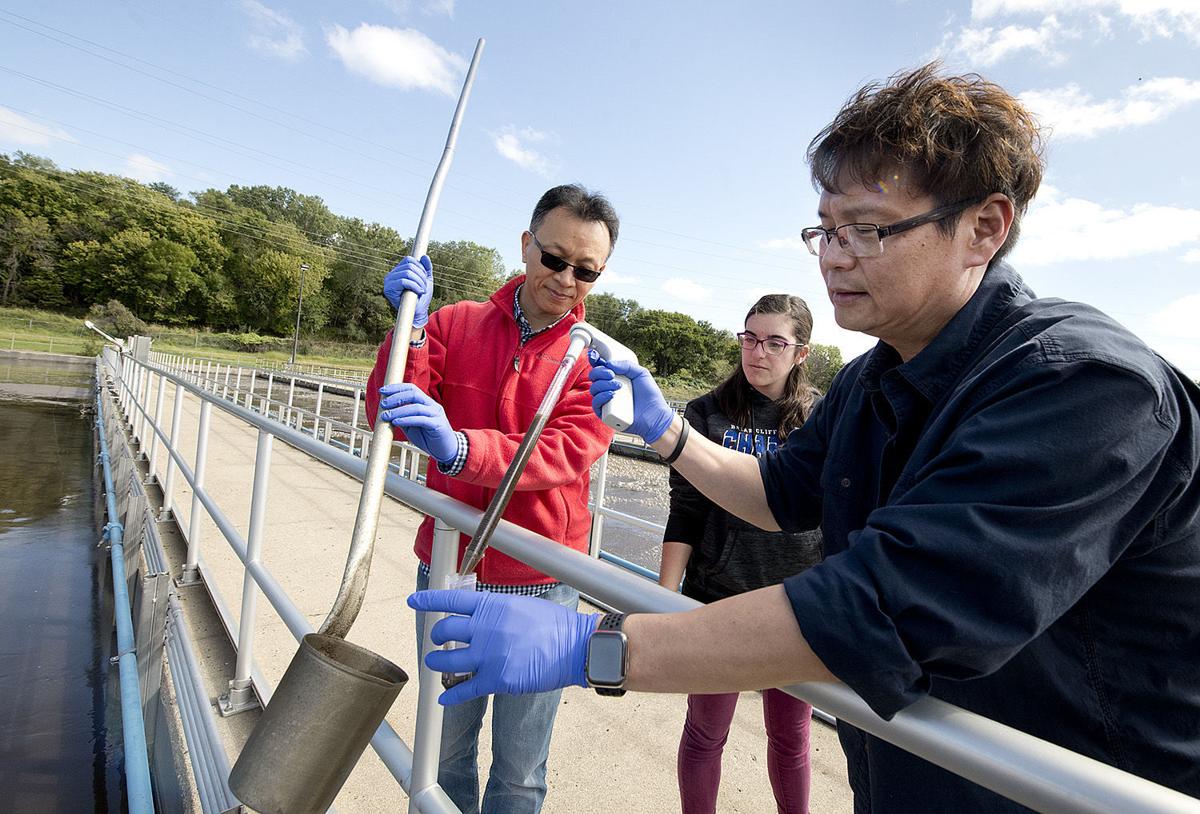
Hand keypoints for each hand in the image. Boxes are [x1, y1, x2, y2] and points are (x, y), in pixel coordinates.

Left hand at [378, 383, 457, 463]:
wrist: (445, 450)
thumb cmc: (428, 438)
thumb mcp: (411, 426)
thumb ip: (402, 418)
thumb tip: (385, 413)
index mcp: (426, 403)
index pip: (412, 389)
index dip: (397, 388)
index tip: (383, 391)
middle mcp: (432, 406)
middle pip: (414, 394)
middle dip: (396, 397)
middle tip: (383, 404)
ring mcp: (436, 414)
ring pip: (416, 407)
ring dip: (398, 410)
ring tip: (386, 415)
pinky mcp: (438, 425)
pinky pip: (421, 419)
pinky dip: (407, 420)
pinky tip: (396, 422)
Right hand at [383, 255, 433, 326]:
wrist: (419, 312)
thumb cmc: (421, 296)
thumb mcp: (426, 280)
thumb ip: (426, 268)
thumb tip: (424, 257)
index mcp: (398, 271)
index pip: (409, 260)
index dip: (420, 267)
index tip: (424, 278)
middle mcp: (391, 275)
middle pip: (409, 266)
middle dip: (421, 276)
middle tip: (424, 286)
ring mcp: (388, 282)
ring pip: (408, 273)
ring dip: (419, 282)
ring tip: (422, 290)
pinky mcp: (388, 289)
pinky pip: (404, 281)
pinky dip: (415, 286)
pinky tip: (419, 292)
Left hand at [408, 589, 599, 704]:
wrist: (573, 647)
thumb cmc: (553, 625)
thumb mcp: (521, 606)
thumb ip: (496, 610)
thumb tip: (478, 616)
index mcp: (492, 606)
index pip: (451, 600)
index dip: (429, 600)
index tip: (413, 601)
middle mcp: (486, 628)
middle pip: (445, 631)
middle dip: (436, 637)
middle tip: (437, 641)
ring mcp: (489, 654)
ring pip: (448, 660)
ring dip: (437, 662)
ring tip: (436, 663)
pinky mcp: (497, 679)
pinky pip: (465, 689)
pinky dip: (451, 696)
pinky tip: (444, 699)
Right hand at [588, 353, 673, 442]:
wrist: (655, 415)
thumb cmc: (650, 396)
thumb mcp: (641, 373)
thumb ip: (626, 365)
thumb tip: (609, 364)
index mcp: (616, 379)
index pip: (600, 369)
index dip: (596, 363)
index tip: (596, 357)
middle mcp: (609, 389)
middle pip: (594, 377)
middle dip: (600, 372)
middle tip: (611, 374)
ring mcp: (607, 401)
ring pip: (594, 389)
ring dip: (603, 384)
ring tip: (618, 386)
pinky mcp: (606, 414)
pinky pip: (596, 404)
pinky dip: (602, 397)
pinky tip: (612, 395)